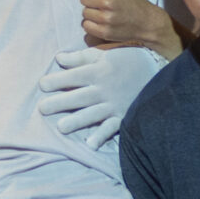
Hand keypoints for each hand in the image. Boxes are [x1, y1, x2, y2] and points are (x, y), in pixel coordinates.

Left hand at [37, 45, 153, 146]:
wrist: (158, 71)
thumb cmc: (126, 60)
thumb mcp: (104, 54)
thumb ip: (81, 57)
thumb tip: (58, 58)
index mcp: (98, 72)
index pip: (74, 76)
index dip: (57, 80)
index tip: (42, 85)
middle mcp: (104, 89)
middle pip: (79, 97)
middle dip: (60, 102)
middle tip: (42, 108)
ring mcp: (114, 105)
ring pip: (92, 114)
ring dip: (77, 121)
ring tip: (61, 127)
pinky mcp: (123, 116)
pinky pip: (111, 128)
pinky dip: (102, 136)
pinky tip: (90, 144)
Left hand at [80, 0, 173, 51]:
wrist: (146, 22)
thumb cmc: (135, 0)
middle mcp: (108, 2)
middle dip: (91, 1)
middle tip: (102, 4)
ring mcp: (106, 18)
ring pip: (84, 13)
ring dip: (91, 13)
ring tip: (103, 13)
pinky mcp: (105, 32)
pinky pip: (86, 26)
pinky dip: (91, 25)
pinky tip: (101, 22)